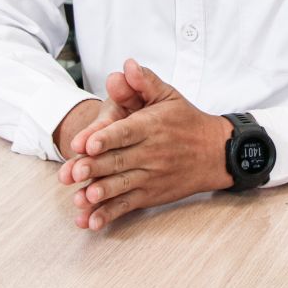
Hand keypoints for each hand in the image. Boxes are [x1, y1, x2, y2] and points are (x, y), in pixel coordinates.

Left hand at [57, 59, 233, 229]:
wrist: (215, 153)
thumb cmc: (186, 120)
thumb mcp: (168, 95)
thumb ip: (144, 82)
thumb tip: (127, 65)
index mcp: (152, 126)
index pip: (126, 132)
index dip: (106, 138)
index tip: (87, 144)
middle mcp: (151, 153)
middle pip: (119, 160)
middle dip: (94, 167)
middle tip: (72, 172)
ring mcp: (151, 176)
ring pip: (122, 186)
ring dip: (100, 194)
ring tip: (82, 198)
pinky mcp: (150, 195)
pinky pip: (127, 206)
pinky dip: (109, 215)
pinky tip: (91, 222)